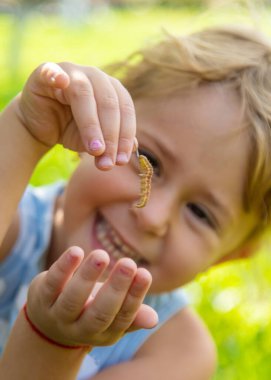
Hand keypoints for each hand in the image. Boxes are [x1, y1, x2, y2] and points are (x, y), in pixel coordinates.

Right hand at [17, 62, 136, 169]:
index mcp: (112, 89)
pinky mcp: (45, 72)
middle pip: (108, 103)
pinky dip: (55, 75)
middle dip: (110, 136)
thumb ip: (112, 143)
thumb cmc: (70, 130)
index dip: (125, 136)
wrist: (40, 126)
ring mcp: (70, 71)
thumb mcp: (94, 141)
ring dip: (91, 124)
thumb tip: (133, 147)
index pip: (125, 109)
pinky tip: (60, 82)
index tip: (121, 161)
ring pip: (84, 94)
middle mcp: (95, 76)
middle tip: (107, 162)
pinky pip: (50, 71)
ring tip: (94, 149)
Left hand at [26, 247, 157, 347]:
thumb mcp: (111, 316)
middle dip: (115, 288)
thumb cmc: (89, 311)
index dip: (134, 296)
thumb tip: (153, 319)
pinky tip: (76, 251)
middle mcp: (80, 328)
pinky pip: (52, 283)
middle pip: (99, 313)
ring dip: (88, 277)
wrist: (47, 323)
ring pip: (73, 299)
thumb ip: (131, 314)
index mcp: (103, 332)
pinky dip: (64, 268)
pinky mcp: (41, 297)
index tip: (145, 274)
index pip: (122, 317)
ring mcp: (58, 315)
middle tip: (128, 263)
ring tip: (102, 255)